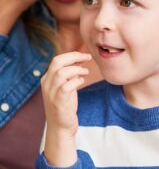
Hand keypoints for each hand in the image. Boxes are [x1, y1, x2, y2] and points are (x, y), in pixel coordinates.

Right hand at [41, 51, 90, 166]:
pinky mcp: (58, 102)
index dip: (72, 55)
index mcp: (47, 79)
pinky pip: (66, 86)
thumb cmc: (65, 105)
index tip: (85, 56)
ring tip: (86, 72)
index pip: (57, 60)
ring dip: (77, 69)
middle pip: (57, 62)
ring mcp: (51, 93)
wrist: (60, 127)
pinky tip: (82, 81)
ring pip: (61, 73)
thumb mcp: (66, 86)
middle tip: (88, 58)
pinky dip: (76, 81)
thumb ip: (69, 74)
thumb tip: (80, 59)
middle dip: (74, 56)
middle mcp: (47, 84)